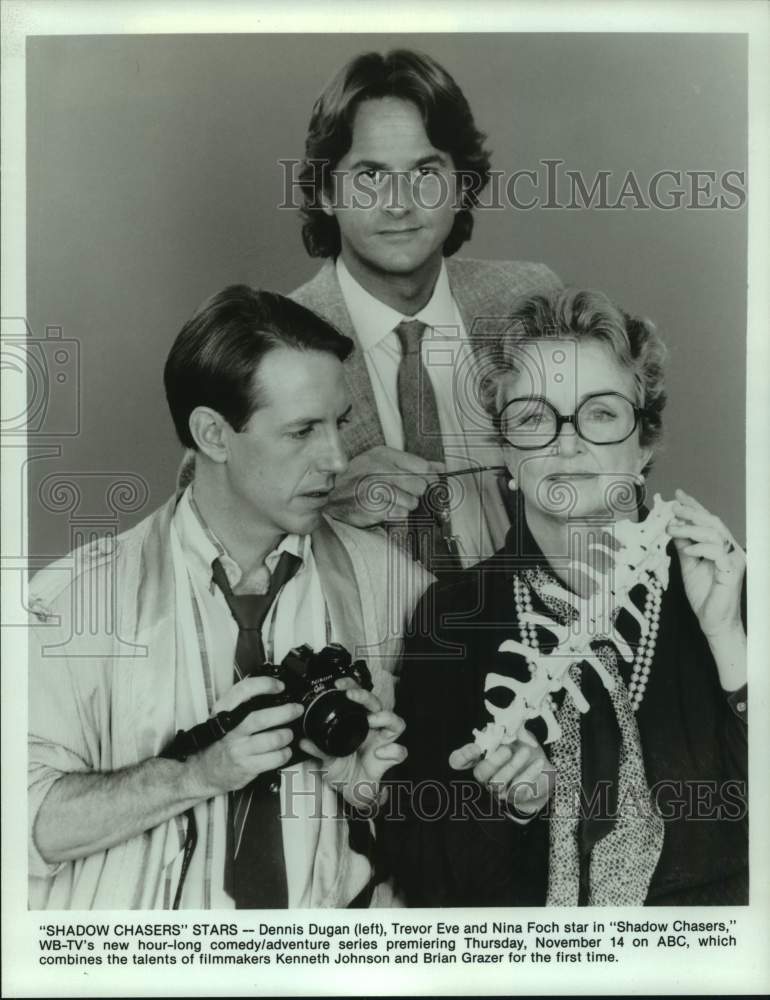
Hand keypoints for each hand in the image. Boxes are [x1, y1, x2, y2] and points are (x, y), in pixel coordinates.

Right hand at [189, 676, 302, 796]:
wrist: (203, 772)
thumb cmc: (217, 743)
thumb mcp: (222, 718)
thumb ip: (241, 705)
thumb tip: (270, 691)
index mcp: (224, 713)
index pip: (243, 691)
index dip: (265, 685)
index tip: (279, 686)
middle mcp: (230, 730)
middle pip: (262, 717)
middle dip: (285, 712)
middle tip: (296, 709)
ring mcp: (238, 749)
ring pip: (273, 739)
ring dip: (287, 735)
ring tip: (289, 733)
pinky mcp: (247, 767)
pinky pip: (274, 758)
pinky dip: (285, 753)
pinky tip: (284, 750)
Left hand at [299, 679, 406, 809]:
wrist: (352, 794)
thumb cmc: (342, 773)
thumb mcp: (326, 761)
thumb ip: (318, 751)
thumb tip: (304, 742)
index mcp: (358, 724)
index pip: (360, 699)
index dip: (353, 687)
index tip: (340, 685)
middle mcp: (373, 730)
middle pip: (377, 704)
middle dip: (365, 696)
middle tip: (352, 695)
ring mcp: (383, 742)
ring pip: (396, 722)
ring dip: (385, 718)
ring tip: (371, 720)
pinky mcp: (390, 758)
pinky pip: (399, 751)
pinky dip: (392, 750)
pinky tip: (379, 754)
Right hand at [326, 445, 444, 527]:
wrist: (329, 495)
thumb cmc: (359, 478)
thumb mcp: (382, 461)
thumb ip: (413, 463)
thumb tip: (442, 467)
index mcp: (383, 454)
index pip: (423, 467)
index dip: (431, 478)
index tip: (430, 484)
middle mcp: (378, 469)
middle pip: (420, 486)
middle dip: (415, 493)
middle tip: (403, 493)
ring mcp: (373, 489)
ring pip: (411, 503)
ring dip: (405, 506)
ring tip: (390, 501)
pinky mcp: (370, 508)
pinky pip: (399, 515)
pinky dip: (395, 515)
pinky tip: (383, 509)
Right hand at [449, 736, 554, 817]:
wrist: (543, 769)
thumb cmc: (522, 748)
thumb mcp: (514, 734)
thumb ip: (504, 730)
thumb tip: (499, 727)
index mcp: (479, 758)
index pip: (458, 761)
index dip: (462, 756)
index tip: (476, 748)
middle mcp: (485, 776)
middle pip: (480, 774)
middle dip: (493, 761)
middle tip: (508, 750)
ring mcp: (499, 790)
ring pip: (498, 783)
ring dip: (513, 766)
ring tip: (526, 751)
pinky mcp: (516, 798)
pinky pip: (519, 790)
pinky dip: (529, 774)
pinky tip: (538, 763)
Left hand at [666, 488, 744, 639]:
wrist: (713, 622)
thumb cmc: (704, 595)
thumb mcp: (688, 565)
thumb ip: (684, 545)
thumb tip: (674, 526)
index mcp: (721, 546)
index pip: (708, 521)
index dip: (694, 506)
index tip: (678, 495)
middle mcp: (731, 550)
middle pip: (713, 522)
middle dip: (692, 512)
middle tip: (673, 508)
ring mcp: (734, 559)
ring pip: (714, 534)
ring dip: (691, 528)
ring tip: (673, 529)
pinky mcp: (732, 571)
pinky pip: (717, 552)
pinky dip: (700, 548)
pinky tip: (687, 550)